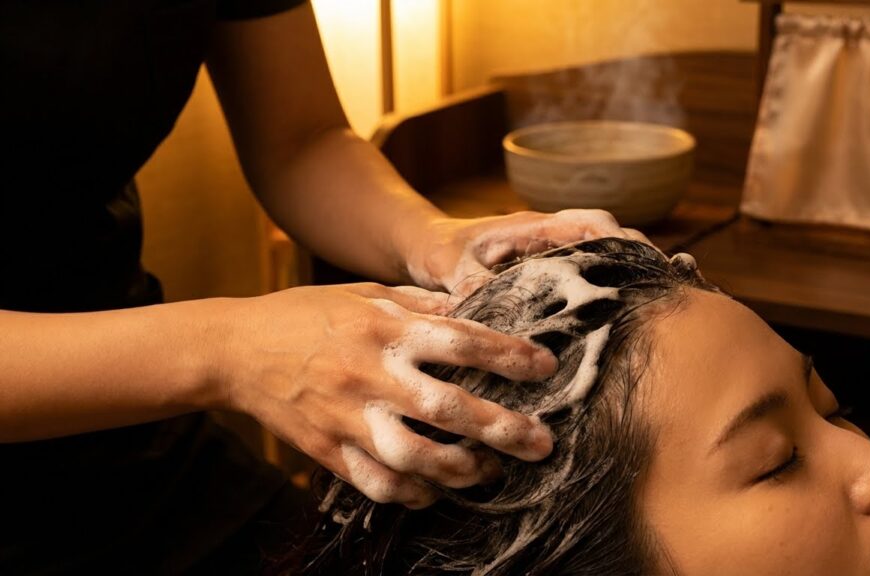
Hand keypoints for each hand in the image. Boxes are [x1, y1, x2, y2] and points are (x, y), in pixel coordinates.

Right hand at [212, 283, 556, 507]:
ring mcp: (346, 417)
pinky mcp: (326, 450)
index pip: (460, 341)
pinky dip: (411, 494)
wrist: (234, 350)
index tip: (545, 367)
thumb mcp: (362, 293)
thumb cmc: (305, 315)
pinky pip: (375, 484)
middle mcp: (369, 374)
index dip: (508, 356)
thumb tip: (472, 309)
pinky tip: (436, 491)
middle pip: (447, 408)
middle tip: (542, 443)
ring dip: (460, 470)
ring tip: (490, 472)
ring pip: (413, 457)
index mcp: (383, 328)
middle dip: (502, 428)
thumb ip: (418, 304)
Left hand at [404, 209, 651, 297]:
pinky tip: (624, 318)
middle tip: (663, 286)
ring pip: (602, 256)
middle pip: (608, 237)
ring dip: (628, 272)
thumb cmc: (438, 249)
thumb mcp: (448, 264)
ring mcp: (553, 254)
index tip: (642, 258)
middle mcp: (550, 237)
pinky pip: (587, 275)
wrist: (427, 248)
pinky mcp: (549, 274)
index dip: (619, 239)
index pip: (589, 222)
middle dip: (637, 255)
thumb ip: (468, 281)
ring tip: (655, 304)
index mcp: (533, 227)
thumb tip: (487, 301)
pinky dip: (609, 288)